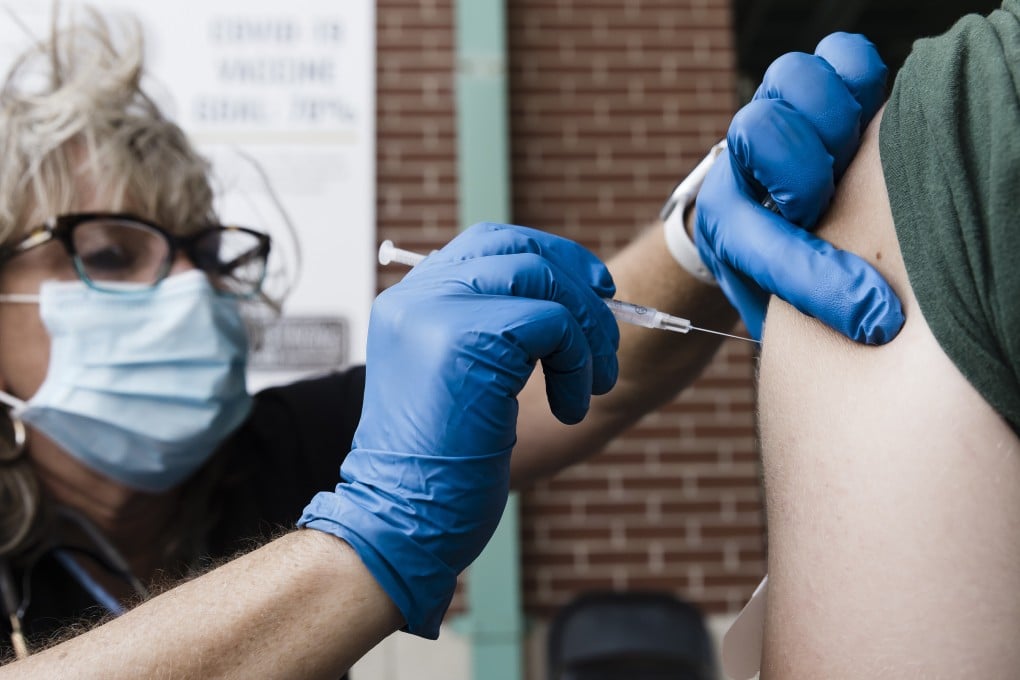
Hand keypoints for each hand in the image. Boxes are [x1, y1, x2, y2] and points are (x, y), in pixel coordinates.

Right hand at [299, 223, 618, 637]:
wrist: (401, 519)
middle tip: (608, 325)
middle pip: (519, 247)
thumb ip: (487, 332)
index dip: (548, 256)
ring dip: (587, 332)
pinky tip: (570, 408)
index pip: (488, 243)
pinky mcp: (469, 338)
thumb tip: (567, 301)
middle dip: (578, 281)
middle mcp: (418, 296)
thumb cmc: (438, 466)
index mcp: (410, 303)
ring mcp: (439, 312)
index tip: (590, 289)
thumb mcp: (456, 381)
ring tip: (591, 385)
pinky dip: (578, 364)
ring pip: (544, 281)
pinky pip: (554, 322)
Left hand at [694, 32, 903, 343]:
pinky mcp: (816, 82)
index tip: (874, 318)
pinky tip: (867, 118)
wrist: (769, 212)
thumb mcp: (774, 300)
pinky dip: (861, 77)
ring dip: (831, 119)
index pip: (756, 241)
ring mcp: (776, 109)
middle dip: (804, 173)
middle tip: (822, 203)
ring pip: (795, 81)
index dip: (817, 281)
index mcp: (727, 219)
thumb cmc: (777, 264)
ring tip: (846, 155)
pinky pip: (841, 54)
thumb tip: (876, 322)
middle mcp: (743, 156)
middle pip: (764, 131)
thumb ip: (806, 307)